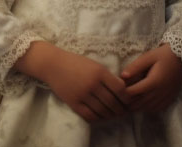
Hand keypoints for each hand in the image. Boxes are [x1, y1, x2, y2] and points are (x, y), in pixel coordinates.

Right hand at [16, 41, 130, 122]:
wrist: (53, 64)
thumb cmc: (75, 62)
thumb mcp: (94, 64)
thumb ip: (108, 76)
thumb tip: (123, 88)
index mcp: (100, 72)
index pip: (120, 89)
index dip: (127, 98)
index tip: (128, 101)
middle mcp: (92, 84)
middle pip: (113, 102)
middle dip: (120, 109)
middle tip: (123, 111)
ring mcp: (82, 94)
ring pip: (102, 111)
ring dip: (110, 115)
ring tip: (113, 115)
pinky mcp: (73, 103)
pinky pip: (89, 115)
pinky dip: (97, 118)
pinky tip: (100, 116)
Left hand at [121, 44, 181, 113]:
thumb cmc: (164, 55)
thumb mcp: (149, 56)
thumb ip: (135, 66)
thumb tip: (122, 76)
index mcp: (154, 82)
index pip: (134, 92)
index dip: (124, 93)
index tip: (117, 90)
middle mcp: (160, 92)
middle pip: (139, 103)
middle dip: (128, 103)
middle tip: (120, 99)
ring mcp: (166, 97)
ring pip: (147, 108)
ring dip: (137, 107)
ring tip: (129, 102)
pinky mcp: (170, 99)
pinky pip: (157, 109)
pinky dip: (148, 108)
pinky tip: (143, 104)